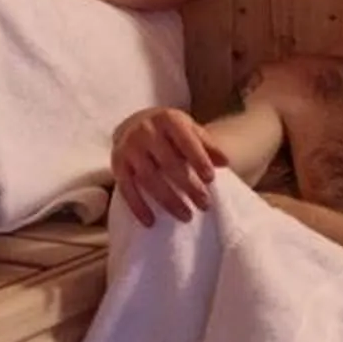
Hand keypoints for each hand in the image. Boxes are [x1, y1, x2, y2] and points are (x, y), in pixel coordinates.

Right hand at [111, 107, 226, 225]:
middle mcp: (145, 130)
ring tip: (186, 216)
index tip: (210, 179)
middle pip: (168, 163)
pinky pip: (126, 188)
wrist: (135, 123)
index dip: (198, 159)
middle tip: (205, 204)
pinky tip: (151, 222)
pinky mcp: (117, 164)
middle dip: (188, 186)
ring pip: (149, 178)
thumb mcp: (190, 129)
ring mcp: (129, 147)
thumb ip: (207, 144)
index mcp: (168, 119)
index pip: (185, 140)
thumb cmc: (170, 131)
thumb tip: (225, 162)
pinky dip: (138, 207)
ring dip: (168, 200)